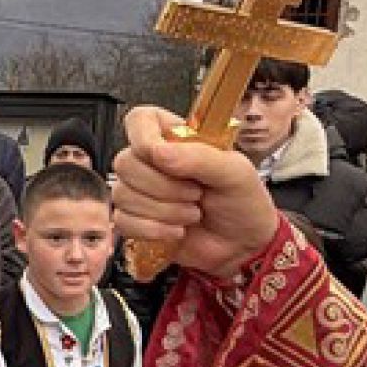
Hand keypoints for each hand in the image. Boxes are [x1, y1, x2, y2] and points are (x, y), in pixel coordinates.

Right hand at [110, 105, 280, 278]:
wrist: (244, 246)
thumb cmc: (243, 202)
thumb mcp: (234, 172)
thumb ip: (199, 157)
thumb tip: (159, 153)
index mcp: (176, 138)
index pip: (139, 120)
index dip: (143, 138)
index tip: (162, 157)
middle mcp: (154, 162)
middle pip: (125, 162)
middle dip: (162, 187)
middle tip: (195, 194)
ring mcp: (143, 192)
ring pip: (122, 194)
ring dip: (162, 211)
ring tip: (192, 215)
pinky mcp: (137, 221)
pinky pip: (122, 221)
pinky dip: (151, 230)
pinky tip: (176, 232)